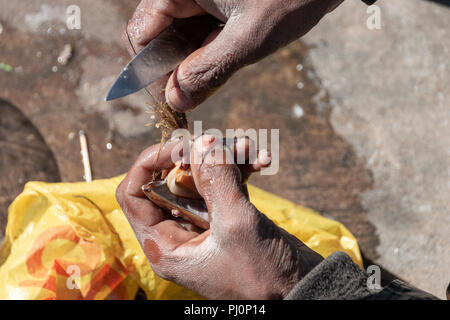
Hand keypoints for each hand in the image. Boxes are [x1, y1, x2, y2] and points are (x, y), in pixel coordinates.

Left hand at [116, 136, 323, 298]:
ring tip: (249, 148)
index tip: (181, 145)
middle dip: (198, 156)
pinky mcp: (227, 217)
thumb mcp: (236, 224)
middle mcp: (178, 233)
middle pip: (171, 179)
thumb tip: (202, 142)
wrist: (302, 290)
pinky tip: (260, 161)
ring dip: (225, 158)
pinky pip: (224, 184)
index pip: (134, 194)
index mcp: (164, 245)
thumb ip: (216, 180)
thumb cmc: (263, 274)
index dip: (150, 163)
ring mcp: (204, 224)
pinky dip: (240, 169)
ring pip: (202, 177)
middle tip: (221, 142)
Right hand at [125, 0, 343, 111]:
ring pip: (178, 38)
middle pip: (157, 38)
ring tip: (210, 84)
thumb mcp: (249, 38)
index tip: (171, 104)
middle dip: (172, 72)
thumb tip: (175, 99)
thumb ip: (209, 70)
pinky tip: (222, 67)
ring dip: (190, 67)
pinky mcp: (214, 5)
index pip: (140, 35)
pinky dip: (206, 55)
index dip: (150, 75)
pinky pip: (198, 34)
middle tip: (191, 101)